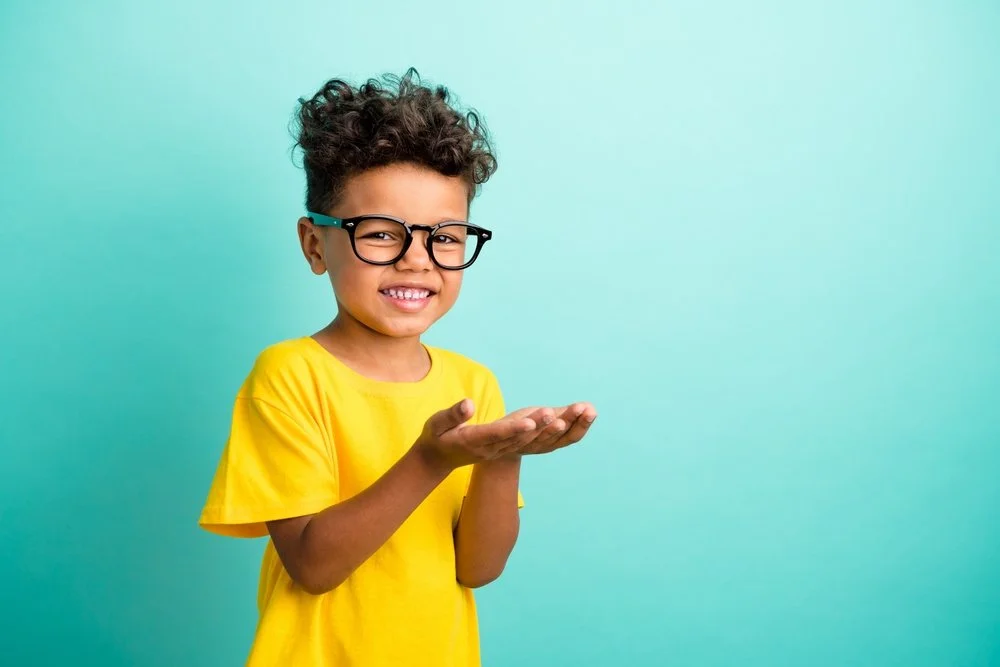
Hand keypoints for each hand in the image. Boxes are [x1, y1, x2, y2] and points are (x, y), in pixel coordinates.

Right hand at [413, 399, 545, 471]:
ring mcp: (497, 451)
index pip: (496, 434)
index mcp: (472, 440)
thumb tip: (468, 404)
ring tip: (561, 418)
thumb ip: (452, 415)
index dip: (513, 428)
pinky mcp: (503, 450)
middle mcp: (489, 449)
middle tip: (554, 414)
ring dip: (543, 432)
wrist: (438, 459)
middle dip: (535, 427)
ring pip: (524, 442)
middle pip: (516, 438)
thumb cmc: (436, 437)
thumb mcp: (436, 424)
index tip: (529, 421)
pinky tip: (557, 425)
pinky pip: (525, 444)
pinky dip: (541, 435)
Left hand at [509, 402, 597, 455]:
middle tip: (583, 409)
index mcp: (555, 441)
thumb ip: (568, 414)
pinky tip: (534, 419)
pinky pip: (520, 434)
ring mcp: (526, 444)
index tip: (591, 410)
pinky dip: (526, 427)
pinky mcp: (508, 438)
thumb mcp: (549, 419)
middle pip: (561, 436)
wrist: (496, 442)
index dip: (583, 423)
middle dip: (573, 422)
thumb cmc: (527, 427)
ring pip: (542, 435)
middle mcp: (543, 446)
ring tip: (559, 415)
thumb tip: (591, 407)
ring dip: (552, 425)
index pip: (573, 435)